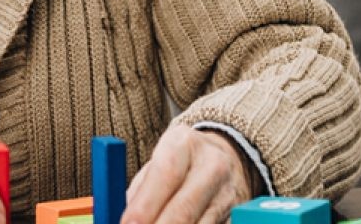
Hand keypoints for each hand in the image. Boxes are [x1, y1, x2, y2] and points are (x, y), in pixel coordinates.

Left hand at [123, 126, 253, 223]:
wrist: (227, 156)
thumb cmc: (180, 163)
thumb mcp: (158, 163)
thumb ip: (139, 192)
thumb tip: (122, 220)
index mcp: (183, 144)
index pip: (165, 175)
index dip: (144, 207)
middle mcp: (211, 166)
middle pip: (184, 209)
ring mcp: (228, 192)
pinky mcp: (237, 213)